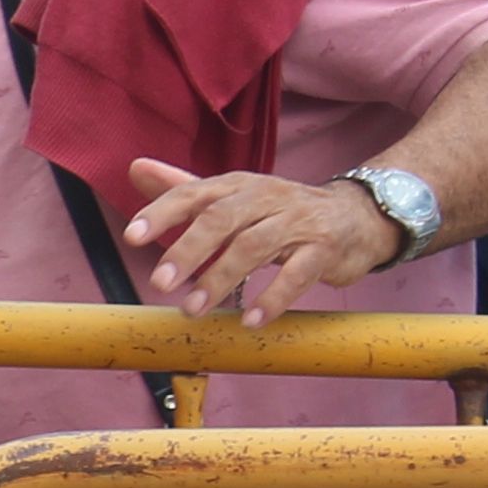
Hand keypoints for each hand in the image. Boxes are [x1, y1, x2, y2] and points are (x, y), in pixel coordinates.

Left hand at [120, 159, 404, 323]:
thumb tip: (135, 168)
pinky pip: (297, 273)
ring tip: (194, 309)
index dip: (162, 212)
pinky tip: (250, 320)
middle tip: (160, 283)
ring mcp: (296, 221)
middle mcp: (265, 196)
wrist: (355, 217)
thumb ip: (184, 188)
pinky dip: (272, 298)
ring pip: (254, 246)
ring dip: (220, 279)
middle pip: (222, 219)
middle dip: (188, 250)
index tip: (132, 237)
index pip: (194, 193)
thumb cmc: (280, 211)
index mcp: (236, 185)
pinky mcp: (324, 248)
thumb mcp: (233, 196)